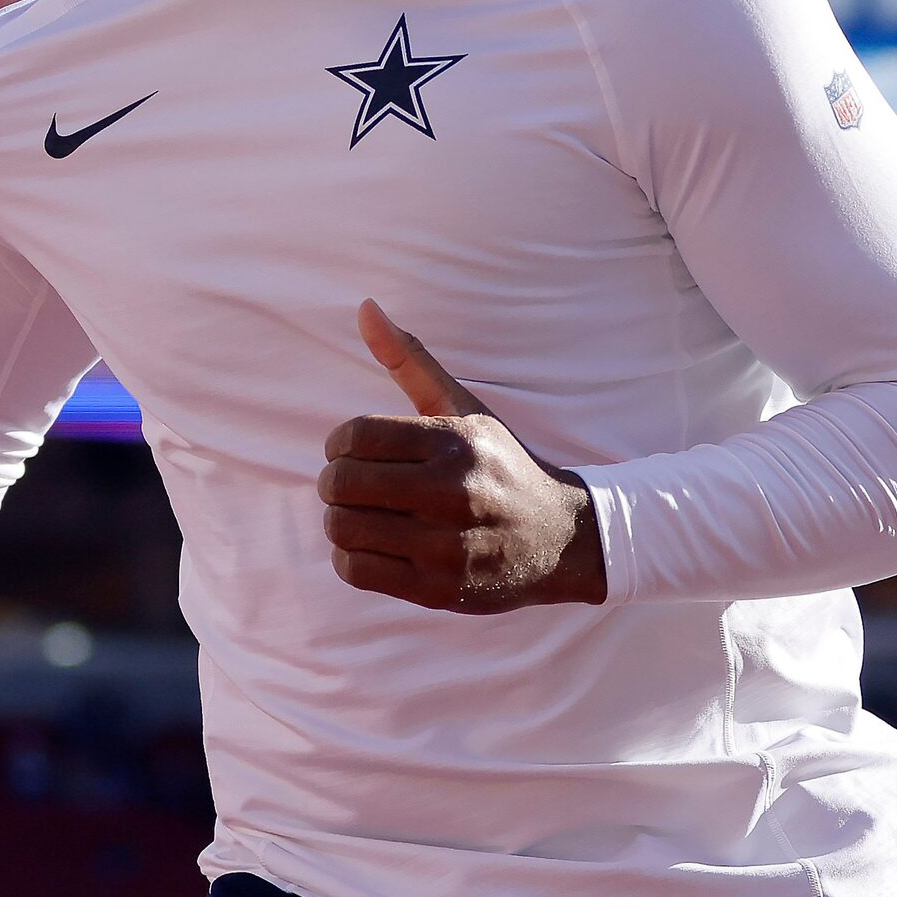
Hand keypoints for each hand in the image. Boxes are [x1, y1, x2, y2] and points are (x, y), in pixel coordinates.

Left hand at [318, 300, 607, 613]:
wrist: (562, 539)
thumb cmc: (501, 466)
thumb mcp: (463, 408)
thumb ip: (410, 359)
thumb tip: (364, 306)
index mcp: (455, 442)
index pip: (355, 436)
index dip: (338, 445)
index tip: (351, 452)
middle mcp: (453, 492)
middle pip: (342, 484)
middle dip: (334, 483)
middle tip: (349, 486)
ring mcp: (447, 545)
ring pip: (343, 529)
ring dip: (340, 522)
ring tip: (361, 516)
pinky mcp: (439, 589)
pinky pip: (357, 572)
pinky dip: (349, 559)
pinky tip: (372, 546)